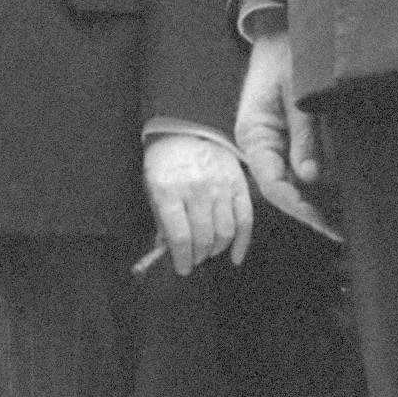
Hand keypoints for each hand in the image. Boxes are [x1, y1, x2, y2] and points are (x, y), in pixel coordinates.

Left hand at [142, 132, 253, 275]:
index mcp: (168, 190)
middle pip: (203, 237)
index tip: (182, 269)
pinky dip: (241, 242)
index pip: (180, 237)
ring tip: (209, 252)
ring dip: (216, 249)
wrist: (187, 127)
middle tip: (194, 259)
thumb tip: (168, 250)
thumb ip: (161, 219)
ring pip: (224, 232)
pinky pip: (245, 220)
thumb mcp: (152, 187)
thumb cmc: (165, 162)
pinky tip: (235, 257)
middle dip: (198, 255)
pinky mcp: (238, 184)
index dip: (181, 259)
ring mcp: (220, 186)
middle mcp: (196, 190)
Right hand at [235, 29, 329, 233]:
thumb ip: (304, 135)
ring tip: (343, 224)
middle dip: (308, 212)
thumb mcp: (298, 93)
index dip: (296, 204)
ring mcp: (272, 145)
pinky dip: (316, 186)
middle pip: (281, 189)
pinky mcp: (285, 141)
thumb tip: (310, 177)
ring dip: (314, 203)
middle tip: (340, 232)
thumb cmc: (288, 56)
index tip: (321, 220)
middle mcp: (259, 145)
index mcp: (253, 135)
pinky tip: (337, 199)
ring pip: (290, 183)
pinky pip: (297, 170)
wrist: (281, 34)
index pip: (271, 182)